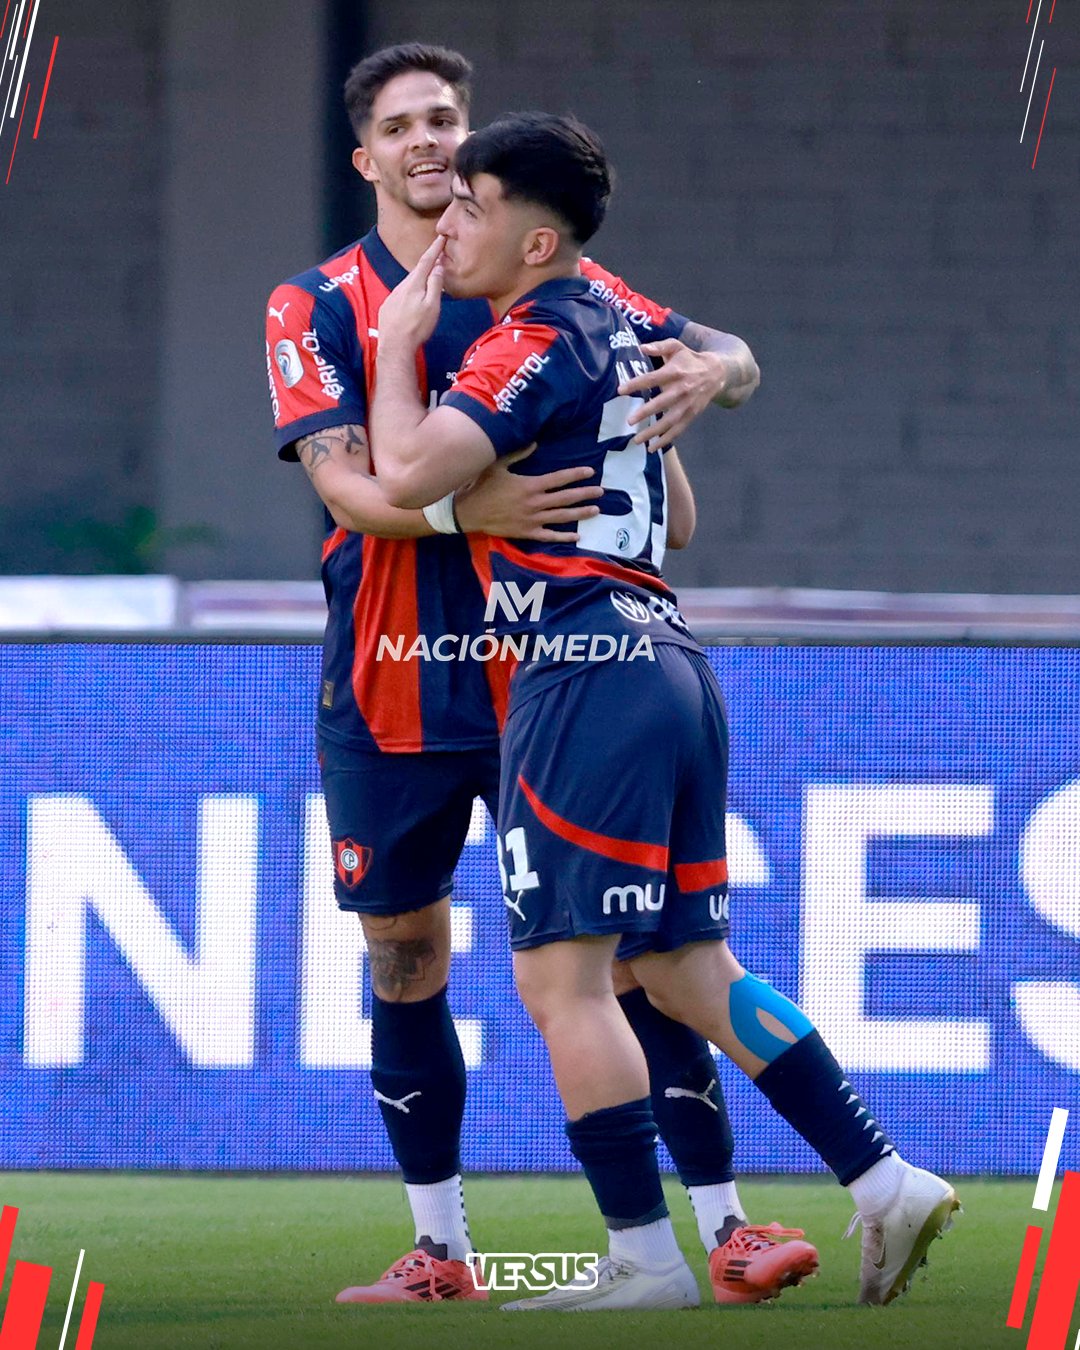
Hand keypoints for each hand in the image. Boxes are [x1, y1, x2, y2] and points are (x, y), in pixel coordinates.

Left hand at [376, 235, 445, 351]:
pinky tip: (412, 302)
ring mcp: (392, 296)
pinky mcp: (387, 307)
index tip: (441, 237)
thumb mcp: (432, 306)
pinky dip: (409, 293)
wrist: (394, 346)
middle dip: (427, 265)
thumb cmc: (417, 328)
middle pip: (416, 271)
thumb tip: (438, 267)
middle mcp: (401, 286)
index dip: (434, 249)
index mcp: (414, 284)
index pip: (426, 261)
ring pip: (408, 284)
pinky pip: (400, 295)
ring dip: (418, 281)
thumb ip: (435, 284)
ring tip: (427, 283)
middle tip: (438, 259)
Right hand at [454, 446, 602, 540]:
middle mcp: (535, 503)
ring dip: (581, 513)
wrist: (468, 512)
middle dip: (585, 494)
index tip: (590, 472)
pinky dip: (563, 536)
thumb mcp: (498, 465)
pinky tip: (577, 536)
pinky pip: (549, 536)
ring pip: (562, 516)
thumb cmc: (482, 486)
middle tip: (601, 491)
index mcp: (530, 485)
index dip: (576, 475)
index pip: (559, 479)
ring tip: (596, 510)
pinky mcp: (527, 533)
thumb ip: (517, 454)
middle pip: (566, 498)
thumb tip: (535, 443)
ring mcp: (533, 520)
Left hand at [617, 338, 735, 451]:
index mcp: (675, 372)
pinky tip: (653, 447)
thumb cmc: (689, 359)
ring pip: (670, 421)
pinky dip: (666, 440)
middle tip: (629, 421)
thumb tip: (641, 347)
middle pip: (662, 402)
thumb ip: (659, 346)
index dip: (637, 384)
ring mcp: (688, 404)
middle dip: (646, 412)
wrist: (716, 373)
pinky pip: (678, 430)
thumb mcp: (676, 347)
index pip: (653, 378)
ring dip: (654, 432)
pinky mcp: (692, 415)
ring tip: (637, 440)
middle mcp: (682, 389)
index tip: (620, 390)